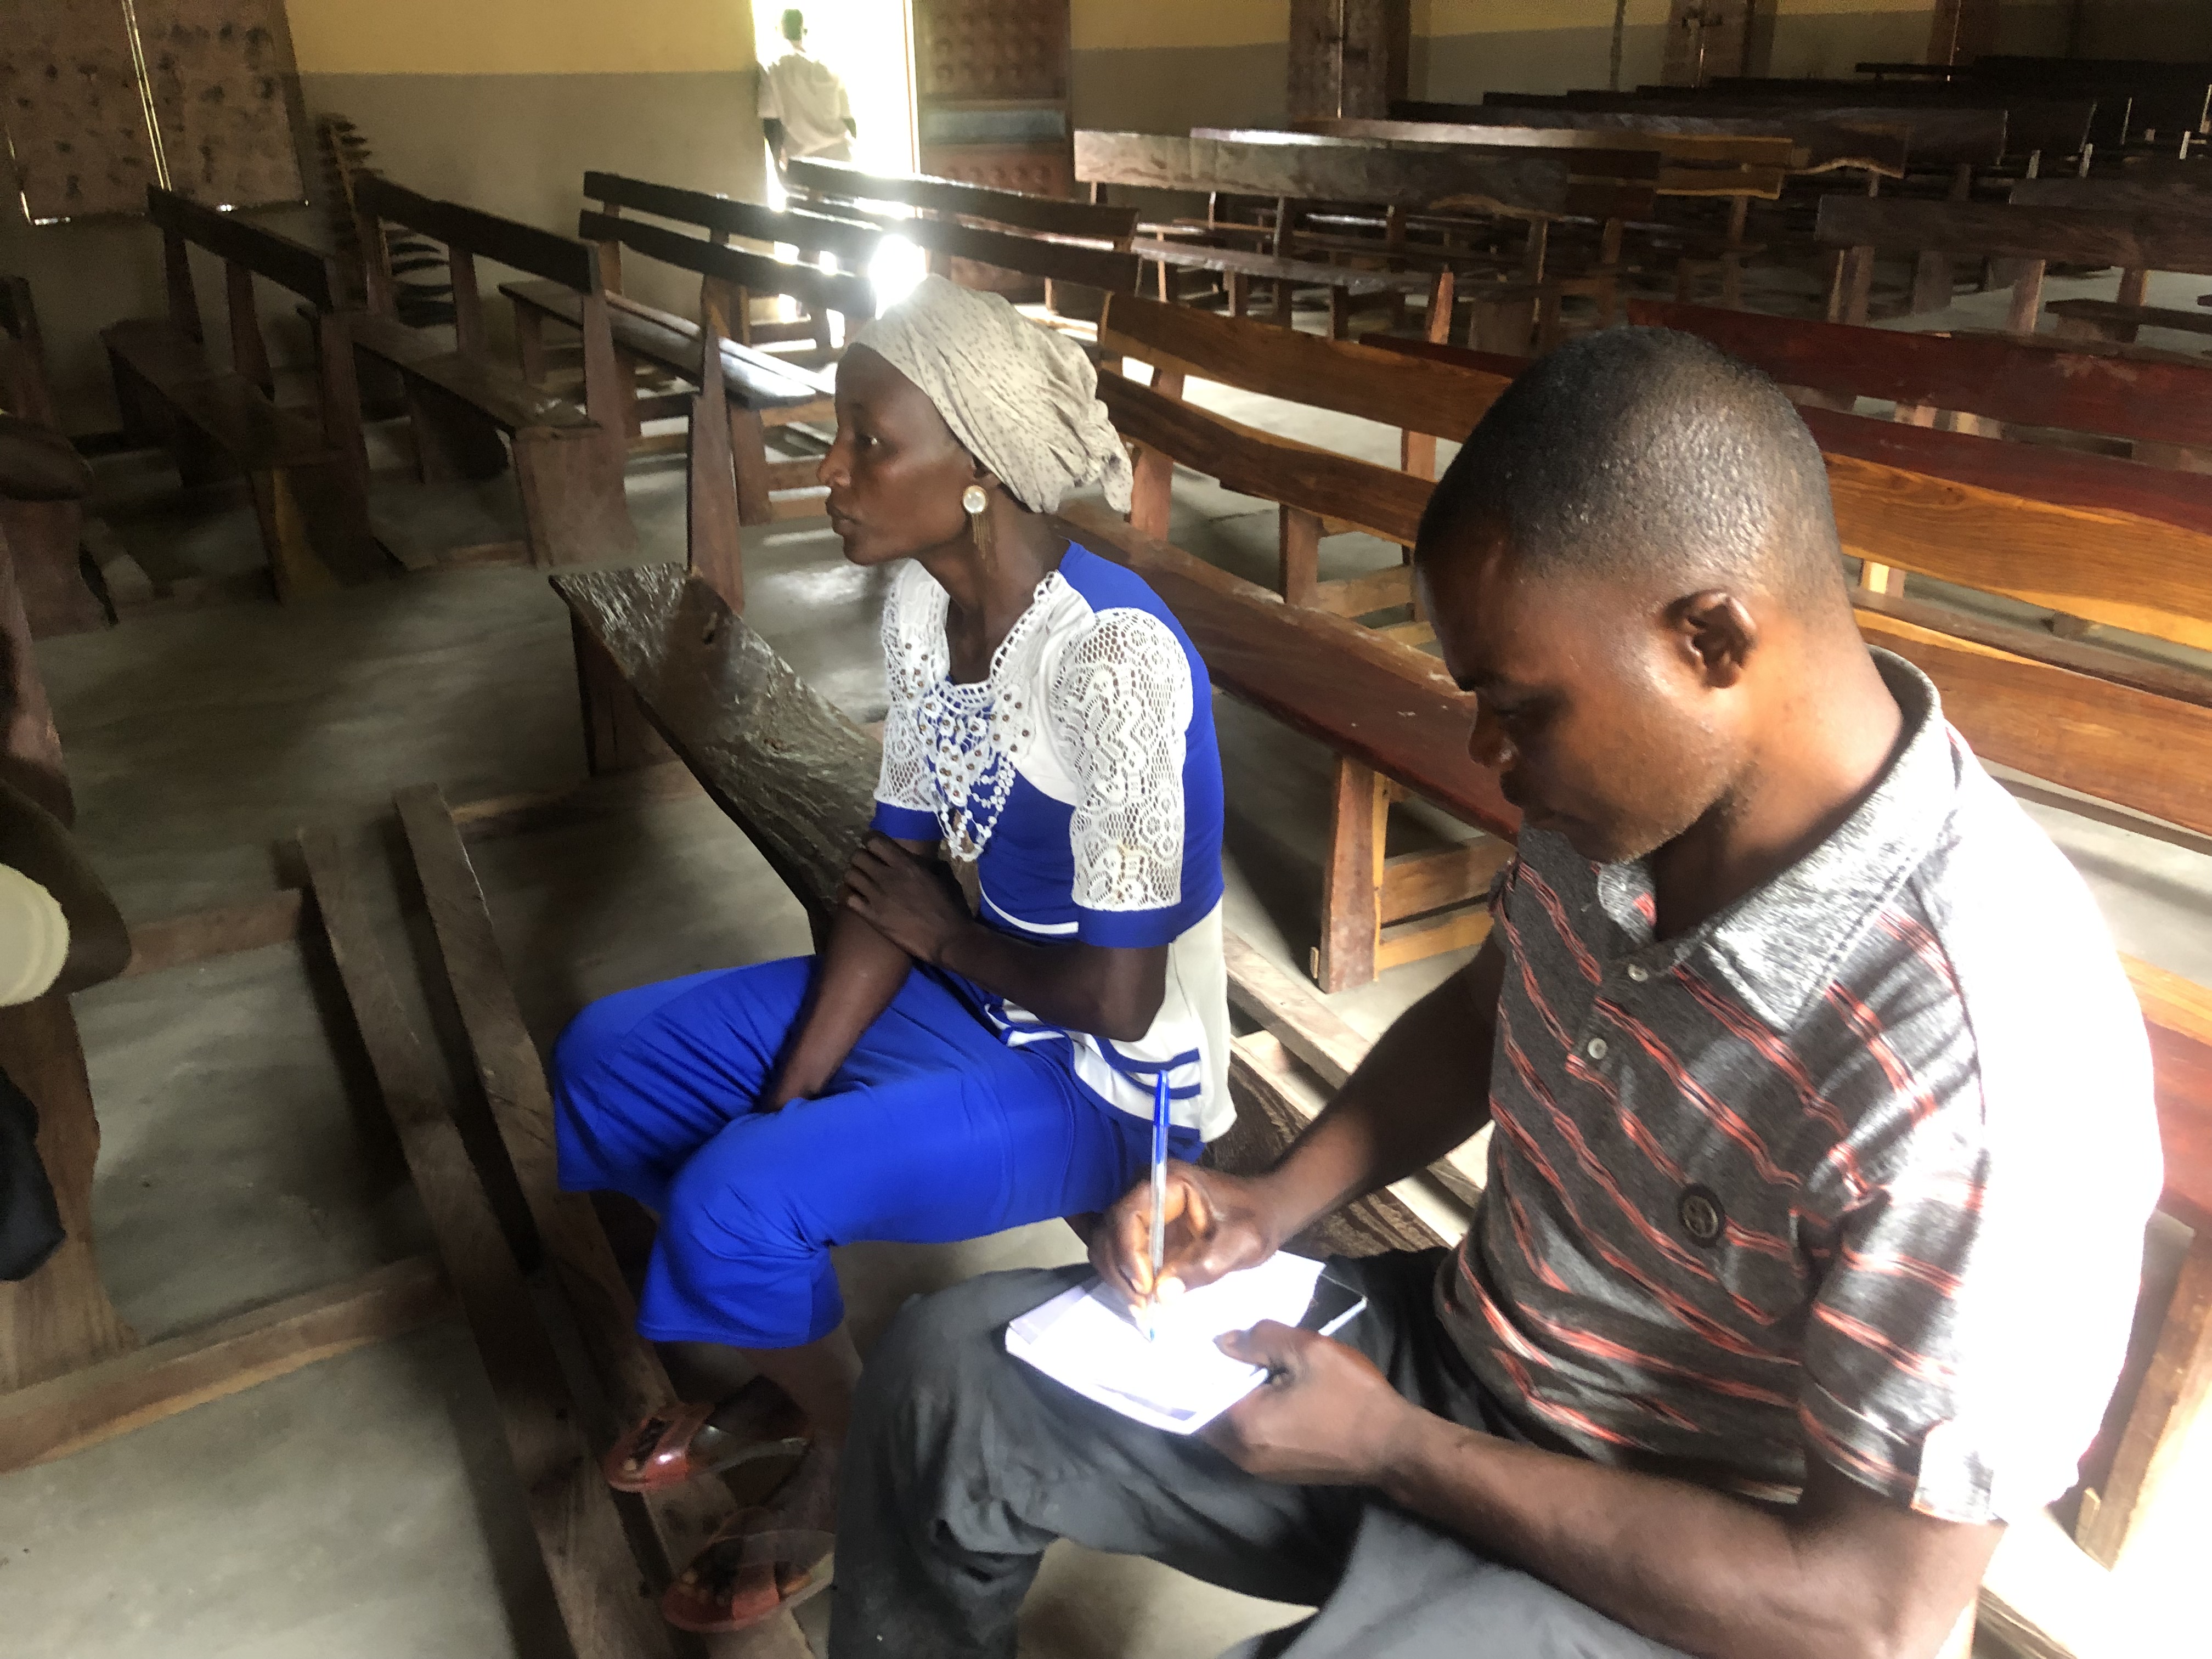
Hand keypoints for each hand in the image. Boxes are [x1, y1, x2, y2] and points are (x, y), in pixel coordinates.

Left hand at [842, 833, 969, 964]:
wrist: (947, 939)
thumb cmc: (951, 907)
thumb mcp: (943, 876)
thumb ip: (926, 863)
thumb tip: (918, 859)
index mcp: (906, 863)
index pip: (874, 841)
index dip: (870, 840)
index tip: (873, 846)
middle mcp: (887, 876)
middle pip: (857, 856)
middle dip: (860, 858)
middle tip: (867, 865)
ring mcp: (877, 897)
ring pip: (849, 875)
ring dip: (853, 876)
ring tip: (860, 882)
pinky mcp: (871, 916)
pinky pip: (846, 899)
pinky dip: (847, 895)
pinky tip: (854, 897)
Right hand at [1091, 1163, 1282, 1315]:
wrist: (1266, 1211)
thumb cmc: (1256, 1221)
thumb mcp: (1240, 1245)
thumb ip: (1203, 1268)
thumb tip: (1162, 1294)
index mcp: (1168, 1182)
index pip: (1128, 1215)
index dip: (1129, 1254)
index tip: (1146, 1288)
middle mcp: (1145, 1190)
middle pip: (1110, 1230)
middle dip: (1120, 1271)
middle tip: (1143, 1307)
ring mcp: (1143, 1209)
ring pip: (1107, 1243)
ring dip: (1119, 1277)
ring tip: (1143, 1307)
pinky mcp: (1144, 1229)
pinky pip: (1119, 1253)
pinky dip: (1124, 1277)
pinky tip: (1141, 1298)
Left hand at [1203, 1321, 1421, 1485]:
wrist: (1393, 1445)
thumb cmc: (1351, 1395)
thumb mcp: (1308, 1351)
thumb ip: (1259, 1339)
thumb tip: (1221, 1341)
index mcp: (1244, 1425)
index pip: (1198, 1393)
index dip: (1195, 1365)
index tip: (1195, 1339)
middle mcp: (1242, 1454)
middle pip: (1208, 1412)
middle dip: (1211, 1380)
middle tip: (1217, 1345)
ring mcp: (1259, 1467)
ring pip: (1227, 1426)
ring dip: (1231, 1397)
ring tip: (1242, 1362)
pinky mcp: (1277, 1470)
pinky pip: (1247, 1436)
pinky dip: (1248, 1412)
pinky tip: (1264, 1387)